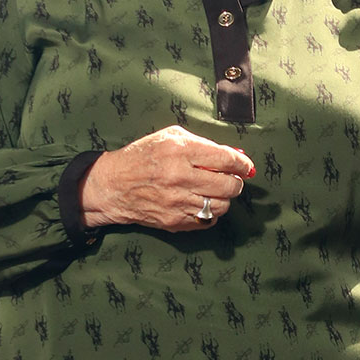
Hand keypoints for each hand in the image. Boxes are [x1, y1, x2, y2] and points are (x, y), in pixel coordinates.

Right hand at [80, 125, 254, 231]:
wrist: (113, 186)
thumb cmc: (143, 157)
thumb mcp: (171, 137)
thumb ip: (204, 144)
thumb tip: (235, 157)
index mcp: (180, 151)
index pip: (227, 160)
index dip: (243, 164)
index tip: (246, 167)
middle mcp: (180, 177)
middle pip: (229, 186)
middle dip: (235, 182)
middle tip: (231, 179)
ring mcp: (177, 202)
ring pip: (221, 206)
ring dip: (223, 198)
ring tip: (213, 191)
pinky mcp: (174, 221)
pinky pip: (207, 220)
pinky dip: (210, 212)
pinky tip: (200, 203)